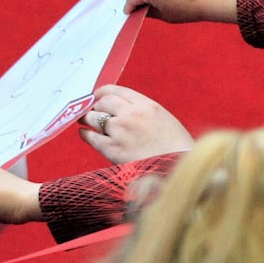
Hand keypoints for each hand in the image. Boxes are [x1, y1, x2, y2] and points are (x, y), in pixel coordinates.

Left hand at [78, 85, 192, 164]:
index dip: (103, 92)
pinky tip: (85, 134)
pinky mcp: (113, 150)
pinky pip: (92, 137)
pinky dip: (86, 134)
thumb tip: (122, 109)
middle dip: (96, 106)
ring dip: (88, 118)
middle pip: (103, 102)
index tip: (97, 95)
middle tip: (93, 110)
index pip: (117, 90)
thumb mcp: (164, 121)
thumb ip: (144, 112)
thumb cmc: (177, 150)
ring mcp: (121, 131)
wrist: (178, 172)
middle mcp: (132, 115)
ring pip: (95, 118)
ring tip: (85, 120)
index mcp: (147, 106)